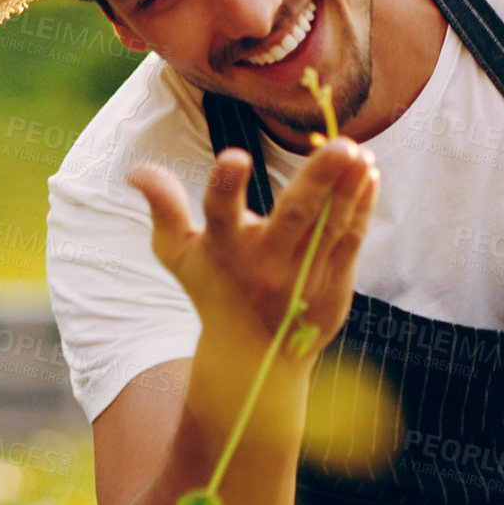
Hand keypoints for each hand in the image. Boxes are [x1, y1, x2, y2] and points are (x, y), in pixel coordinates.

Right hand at [127, 138, 378, 355]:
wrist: (254, 358)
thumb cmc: (213, 291)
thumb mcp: (179, 254)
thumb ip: (163, 207)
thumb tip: (135, 169)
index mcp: (223, 248)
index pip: (220, 212)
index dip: (225, 185)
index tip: (235, 156)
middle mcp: (263, 263)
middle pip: (293, 217)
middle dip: (317, 181)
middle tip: (340, 146)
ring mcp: (302, 276)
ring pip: (330, 226)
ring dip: (348, 188)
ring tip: (359, 152)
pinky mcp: (332, 284)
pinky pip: (350, 241)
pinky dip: (361, 209)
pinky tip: (369, 176)